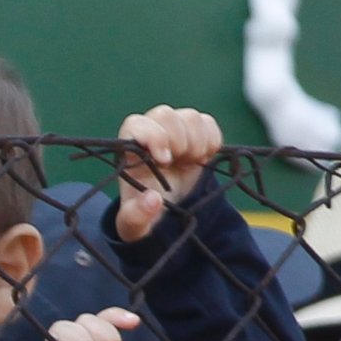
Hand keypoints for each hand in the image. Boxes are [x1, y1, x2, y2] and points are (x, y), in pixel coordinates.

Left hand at [116, 106, 222, 242]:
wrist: (169, 212)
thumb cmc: (145, 215)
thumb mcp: (135, 226)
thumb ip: (137, 216)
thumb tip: (153, 200)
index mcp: (129, 153)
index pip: (135, 125)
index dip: (152, 136)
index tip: (164, 160)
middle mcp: (151, 135)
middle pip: (164, 114)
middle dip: (176, 139)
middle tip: (180, 162)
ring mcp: (174, 131)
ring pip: (190, 116)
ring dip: (196, 141)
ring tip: (191, 163)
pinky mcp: (196, 133)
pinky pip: (208, 123)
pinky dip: (211, 140)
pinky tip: (203, 160)